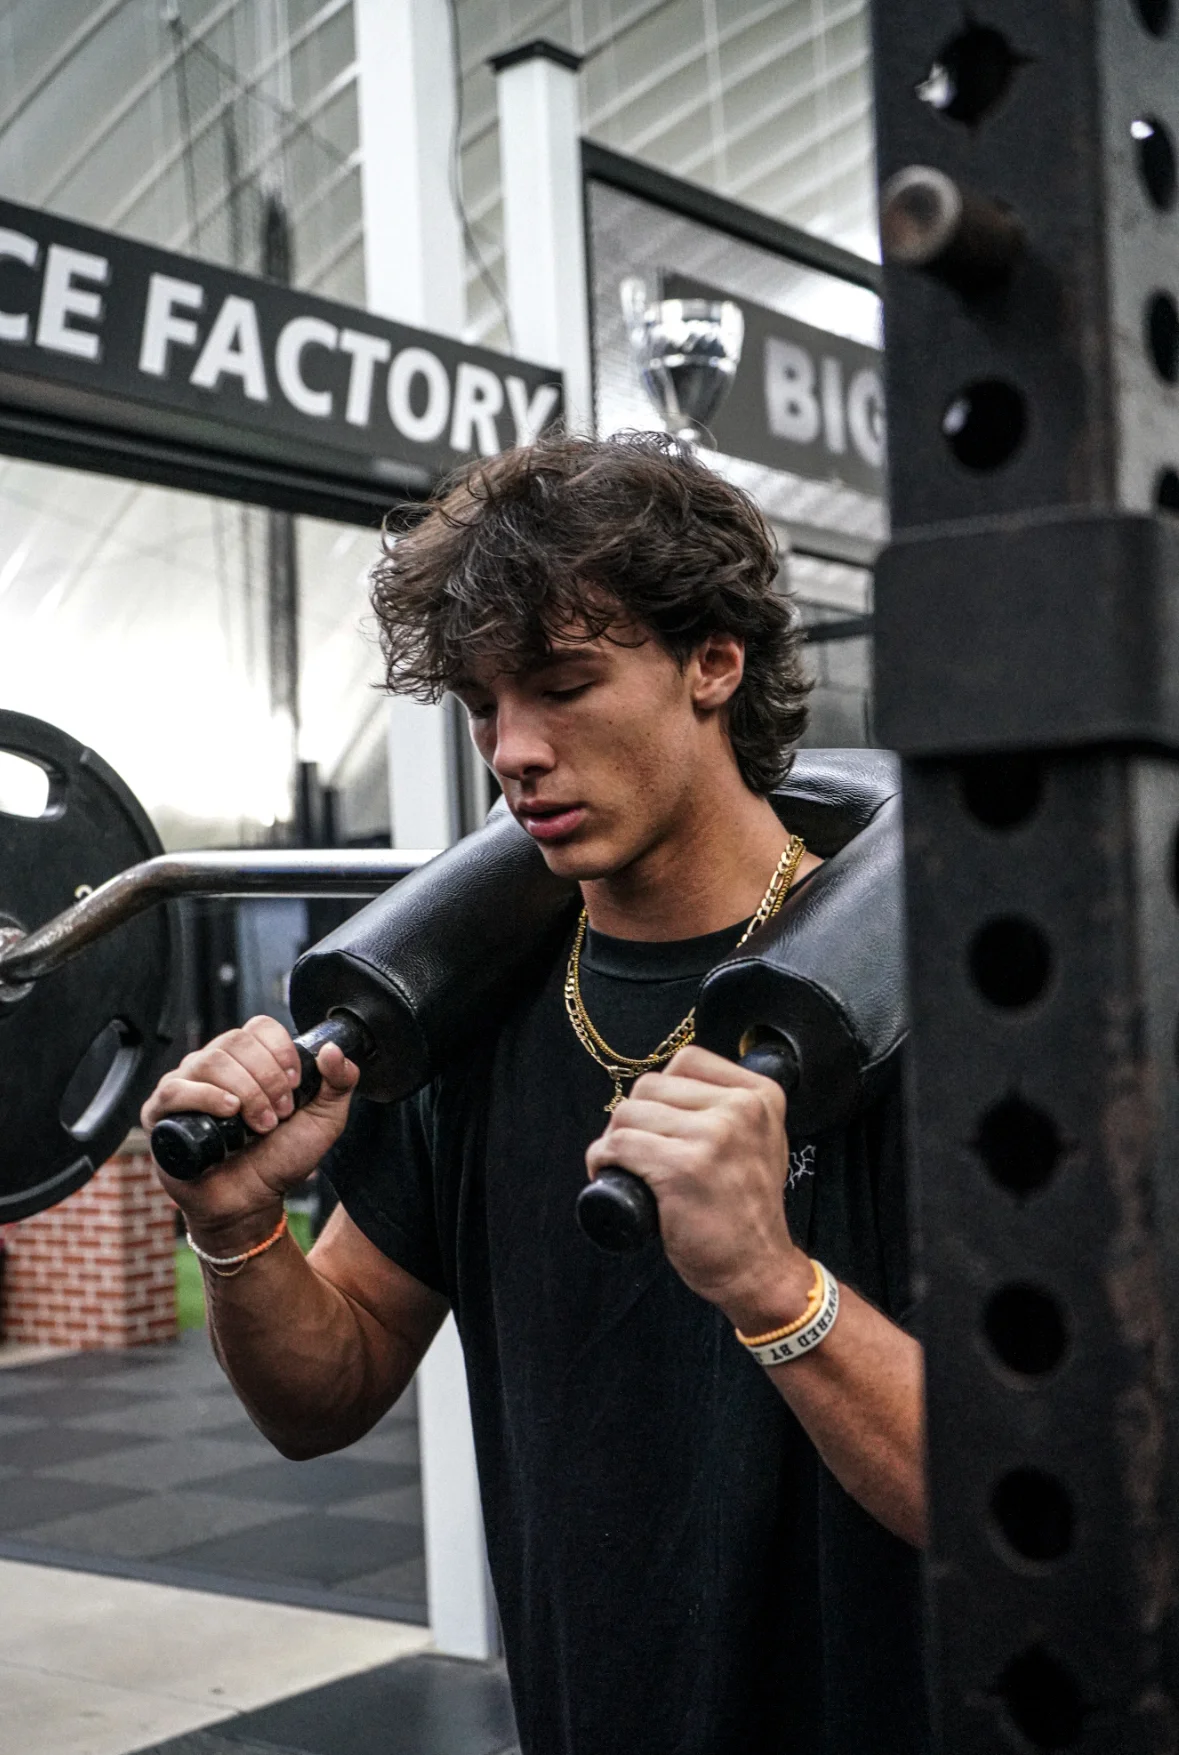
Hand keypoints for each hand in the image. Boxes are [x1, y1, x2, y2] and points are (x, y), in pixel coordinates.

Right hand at [141, 1015, 358, 1245]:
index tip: (294, 1083)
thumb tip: (332, 1050)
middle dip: (266, 1077)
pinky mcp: (161, 1113)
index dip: (280, 1050)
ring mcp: (185, 1086)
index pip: (259, 1027)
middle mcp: (215, 1066)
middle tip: (279, 1114)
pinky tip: (228, 1112)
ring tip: (259, 1125)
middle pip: (235, 1041)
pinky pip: (175, 1089)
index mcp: (249, 1060)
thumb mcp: (324, 1120)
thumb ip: (339, 1083)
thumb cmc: (280, 1160)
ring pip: (210, 1060)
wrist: (252, 1202)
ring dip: (244, 1091)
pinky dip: (204, 1096)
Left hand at [584, 1044, 812, 1329]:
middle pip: (652, 1085)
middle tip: (636, 1149)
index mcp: (761, 1095)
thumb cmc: (747, 1209)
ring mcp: (714, 1136)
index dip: (661, 1091)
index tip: (658, 1122)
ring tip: (624, 1165)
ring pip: (629, 1113)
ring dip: (614, 1139)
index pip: (687, 1061)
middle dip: (633, 1116)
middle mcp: (742, 1109)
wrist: (759, 1267)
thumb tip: (673, 1086)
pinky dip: (602, 1159)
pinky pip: (619, 1145)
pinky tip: (608, 1173)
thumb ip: (730, 1108)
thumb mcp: (759, 1140)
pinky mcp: (683, 1168)